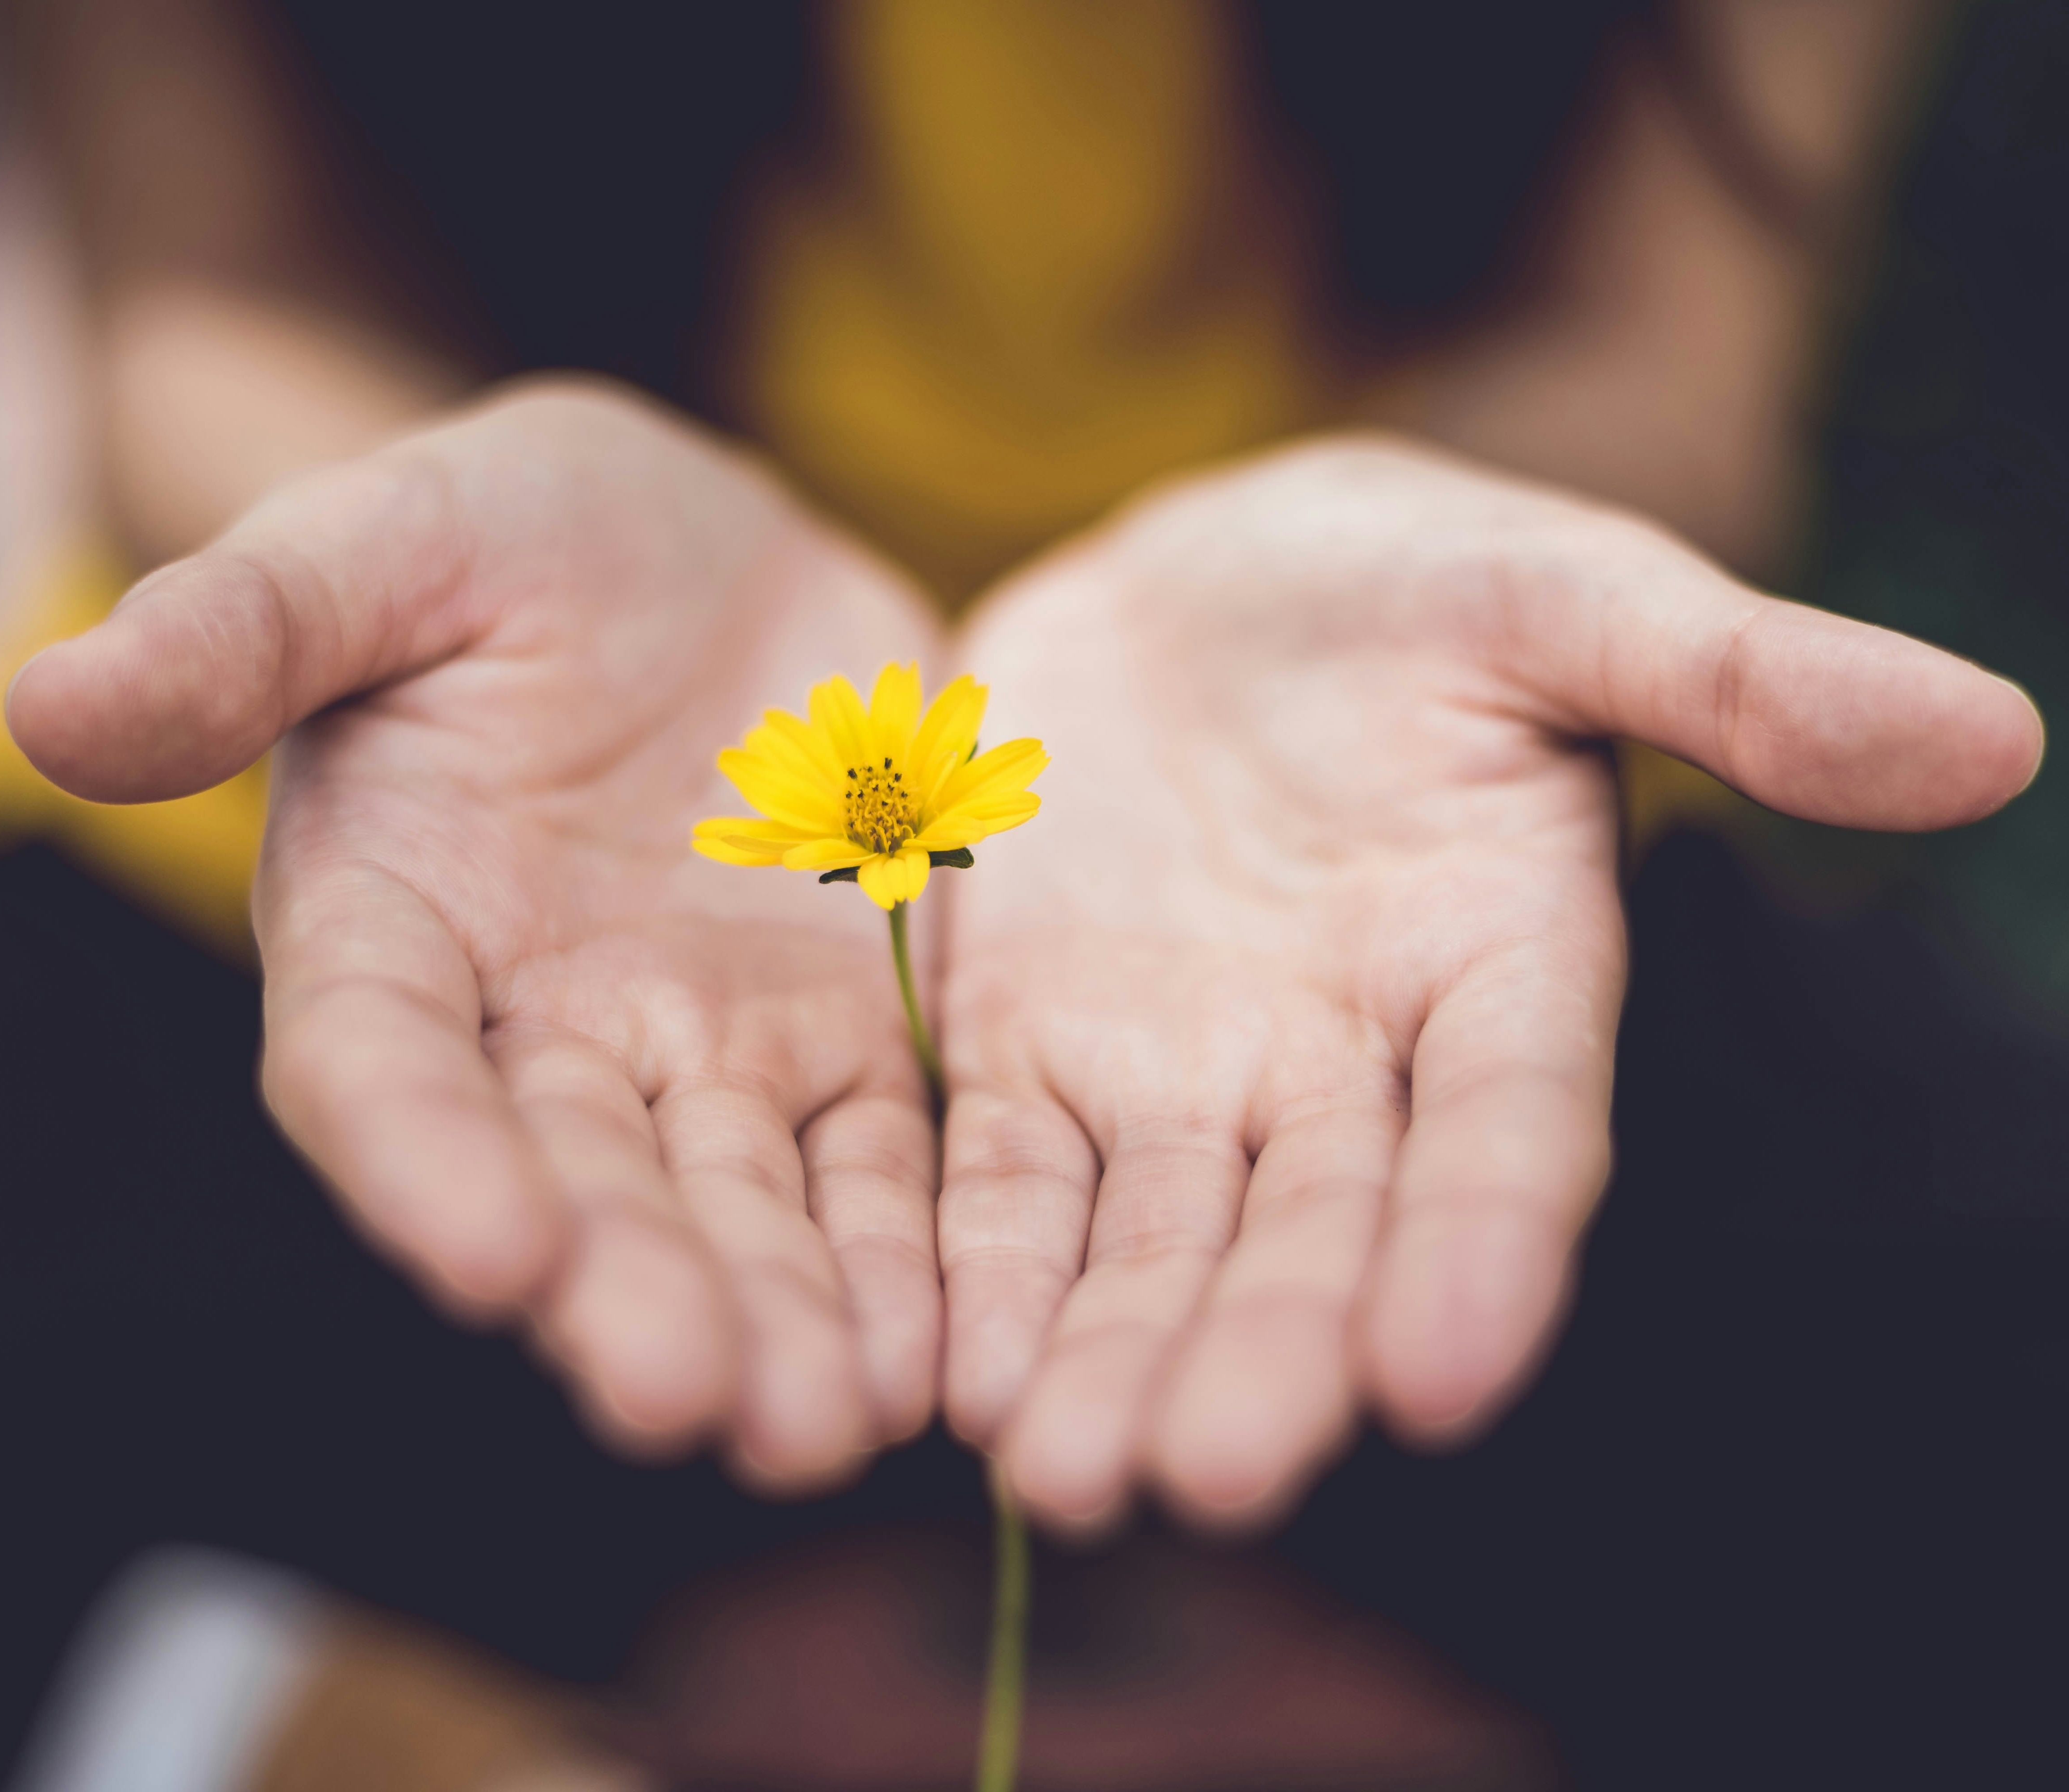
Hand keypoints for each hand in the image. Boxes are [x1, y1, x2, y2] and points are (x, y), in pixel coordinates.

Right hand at [9, 382, 947, 1488]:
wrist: (706, 552)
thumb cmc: (516, 532)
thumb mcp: (389, 539)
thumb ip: (248, 626)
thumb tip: (49, 701)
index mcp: (395, 922)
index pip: (382, 1069)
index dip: (423, 1163)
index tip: (491, 1257)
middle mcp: (539, 1024)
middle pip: (575, 1181)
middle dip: (628, 1291)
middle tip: (690, 1401)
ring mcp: (700, 1045)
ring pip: (734, 1204)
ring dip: (778, 1317)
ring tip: (827, 1425)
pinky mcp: (840, 1035)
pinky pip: (874, 1161)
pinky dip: (902, 1254)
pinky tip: (938, 1355)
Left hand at [936, 436, 2042, 1531]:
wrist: (1195, 588)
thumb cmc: (1404, 582)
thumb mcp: (1560, 594)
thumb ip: (1739, 676)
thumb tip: (1993, 735)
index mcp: (1499, 967)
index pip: (1511, 1130)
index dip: (1486, 1246)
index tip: (1444, 1375)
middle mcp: (1344, 1064)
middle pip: (1315, 1231)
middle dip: (1266, 1352)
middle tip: (1206, 1479)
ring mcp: (1180, 1072)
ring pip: (1153, 1243)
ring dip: (1110, 1358)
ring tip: (1058, 1476)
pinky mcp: (1031, 1049)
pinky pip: (1005, 1179)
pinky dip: (983, 1270)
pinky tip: (950, 1378)